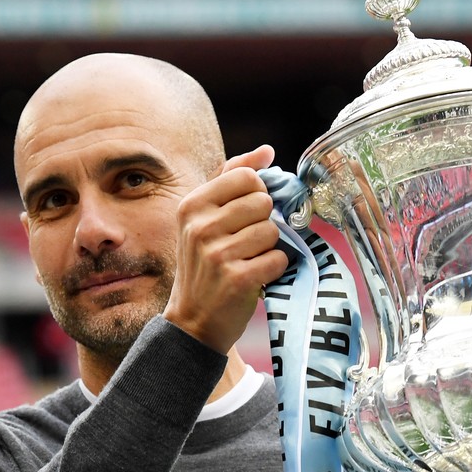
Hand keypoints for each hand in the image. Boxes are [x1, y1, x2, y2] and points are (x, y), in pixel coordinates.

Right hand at [163, 145, 288, 353]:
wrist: (194, 321)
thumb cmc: (205, 265)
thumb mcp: (206, 218)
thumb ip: (234, 178)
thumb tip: (267, 150)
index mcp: (192, 205)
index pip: (248, 177)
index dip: (257, 195)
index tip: (245, 216)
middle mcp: (200, 226)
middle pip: (264, 203)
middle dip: (264, 223)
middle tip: (246, 244)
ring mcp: (218, 253)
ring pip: (274, 231)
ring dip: (270, 248)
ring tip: (249, 261)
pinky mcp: (238, 278)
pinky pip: (278, 258)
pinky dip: (274, 269)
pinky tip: (255, 277)